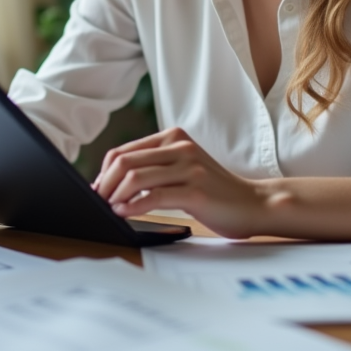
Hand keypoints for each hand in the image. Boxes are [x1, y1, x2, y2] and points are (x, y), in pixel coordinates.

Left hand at [93, 127, 263, 238]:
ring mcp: (189, 167)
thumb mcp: (183, 168)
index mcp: (174, 137)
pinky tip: (124, 214)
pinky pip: (153, 196)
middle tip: (98, 202)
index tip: (97, 191)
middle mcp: (180, 147)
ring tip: (109, 209)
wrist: (253, 203)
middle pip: (124, 162)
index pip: (123, 151)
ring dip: (114, 195)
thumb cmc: (215, 191)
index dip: (103, 172)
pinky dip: (132, 206)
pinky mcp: (195, 190)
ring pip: (135, 177)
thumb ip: (155, 167)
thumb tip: (112, 182)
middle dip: (104, 184)